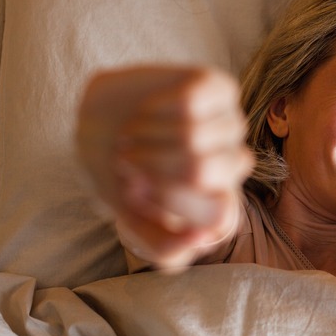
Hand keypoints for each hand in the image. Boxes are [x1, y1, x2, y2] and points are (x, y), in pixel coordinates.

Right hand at [76, 66, 253, 268]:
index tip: (136, 191)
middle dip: (149, 165)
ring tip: (131, 134)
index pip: (217, 217)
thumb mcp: (132, 222)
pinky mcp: (221, 88)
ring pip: (192, 135)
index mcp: (223, 205)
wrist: (101, 124)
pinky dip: (156, 108)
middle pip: (199, 171)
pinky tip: (145, 110)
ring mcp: (232, 126)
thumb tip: (202, 239)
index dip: (166, 201)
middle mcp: (234, 166)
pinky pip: (191, 101)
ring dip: (146, 135)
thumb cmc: (121, 177)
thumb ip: (165, 248)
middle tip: (127, 158)